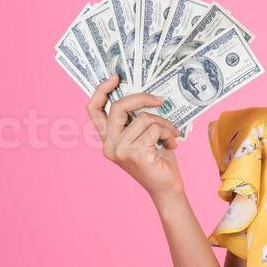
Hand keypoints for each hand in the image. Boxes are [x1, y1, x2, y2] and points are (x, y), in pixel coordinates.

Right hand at [86, 73, 184, 204]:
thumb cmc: (158, 161)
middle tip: (159, 100)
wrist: (167, 189)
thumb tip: (146, 95)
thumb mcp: (144, 137)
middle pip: (118, 107)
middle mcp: (109, 145)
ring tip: (171, 133)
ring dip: (163, 122)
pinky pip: (154, 129)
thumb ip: (137, 120)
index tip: (116, 77)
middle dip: (141, 98)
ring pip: (143, 118)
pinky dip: (168, 132)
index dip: (101, 90)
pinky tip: (172, 143)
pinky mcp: (135, 154)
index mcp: (108, 139)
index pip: (94, 110)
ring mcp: (120, 150)